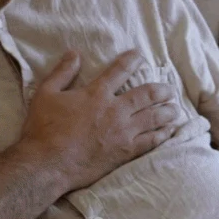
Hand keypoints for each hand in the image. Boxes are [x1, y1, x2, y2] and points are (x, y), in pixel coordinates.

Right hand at [19, 50, 181, 189]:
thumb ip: (62, 72)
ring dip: (166, 111)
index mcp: (96, 94)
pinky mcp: (124, 153)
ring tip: (175, 108)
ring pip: (153, 118)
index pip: (119, 71)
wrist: (47, 164)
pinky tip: (169, 132)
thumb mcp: (46, 93)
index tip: (139, 56)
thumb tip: (74, 53)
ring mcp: (123, 133)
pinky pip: (150, 142)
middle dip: (160, 90)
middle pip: (146, 95)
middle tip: (169, 89)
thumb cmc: (43, 129)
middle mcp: (115, 111)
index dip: (131, 61)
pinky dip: (162, 135)